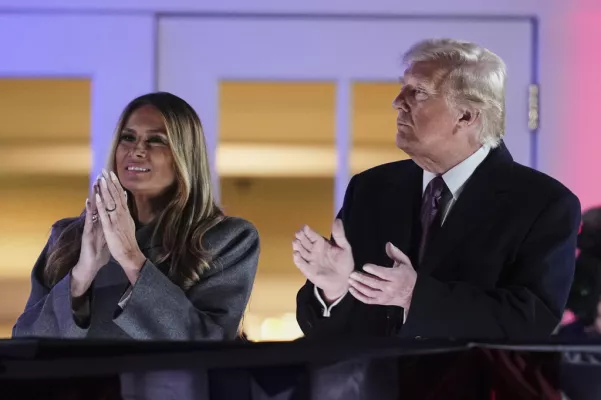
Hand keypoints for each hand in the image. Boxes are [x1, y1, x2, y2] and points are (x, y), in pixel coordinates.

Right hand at [71, 181, 109, 296]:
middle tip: (103, 176)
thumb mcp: (108, 234)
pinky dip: (89, 210)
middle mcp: (96, 222)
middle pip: (100, 204)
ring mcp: (91, 226)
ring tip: (96, 183)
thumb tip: (116, 217)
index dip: (110, 194)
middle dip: (102, 190)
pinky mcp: (87, 233)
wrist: (91, 262)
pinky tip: (89, 201)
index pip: (107, 205)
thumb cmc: (99, 249)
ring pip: (93, 208)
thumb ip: (110, 224)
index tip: (113, 182)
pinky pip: (89, 220)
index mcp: (103, 222)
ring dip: (94, 195)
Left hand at [95, 169, 145, 283]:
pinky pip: (105, 215)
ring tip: (101, 179)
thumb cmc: (128, 241)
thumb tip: (125, 200)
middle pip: (116, 196)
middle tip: (105, 171)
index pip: (120, 195)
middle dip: (110, 183)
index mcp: (125, 213)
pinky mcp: (110, 228)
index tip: (111, 174)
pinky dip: (101, 205)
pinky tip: (98, 196)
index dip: (115, 184)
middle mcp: (122, 214)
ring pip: (110, 202)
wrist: (130, 254)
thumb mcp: (129, 224)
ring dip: (105, 190)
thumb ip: (126, 212)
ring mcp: (116, 220)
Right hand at [293, 219, 353, 301]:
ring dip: (297, 246)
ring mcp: (310, 260)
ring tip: (296, 242)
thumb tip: (337, 220)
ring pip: (300, 251)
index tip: (305, 227)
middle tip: (299, 233)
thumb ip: (339, 235)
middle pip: (304, 242)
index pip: (312, 235)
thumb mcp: (345, 247)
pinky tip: (296, 254)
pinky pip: (301, 264)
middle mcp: (313, 250)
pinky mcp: (308, 270)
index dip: (308, 231)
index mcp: (321, 243)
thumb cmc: (344, 262)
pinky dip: (297, 259)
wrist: (344, 280)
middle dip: (300, 237)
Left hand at [348, 242, 416, 308]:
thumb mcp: (405, 263)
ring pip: (369, 292)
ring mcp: (385, 296)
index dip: (374, 270)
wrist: (413, 294)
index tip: (365, 266)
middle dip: (362, 279)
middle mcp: (390, 288)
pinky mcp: (381, 301)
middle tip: (352, 273)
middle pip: (374, 283)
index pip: (383, 274)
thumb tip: (388, 244)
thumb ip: (396, 253)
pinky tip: (352, 289)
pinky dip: (359, 296)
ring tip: (350, 280)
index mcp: (397, 277)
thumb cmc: (408, 277)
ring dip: (358, 286)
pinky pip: (368, 300)